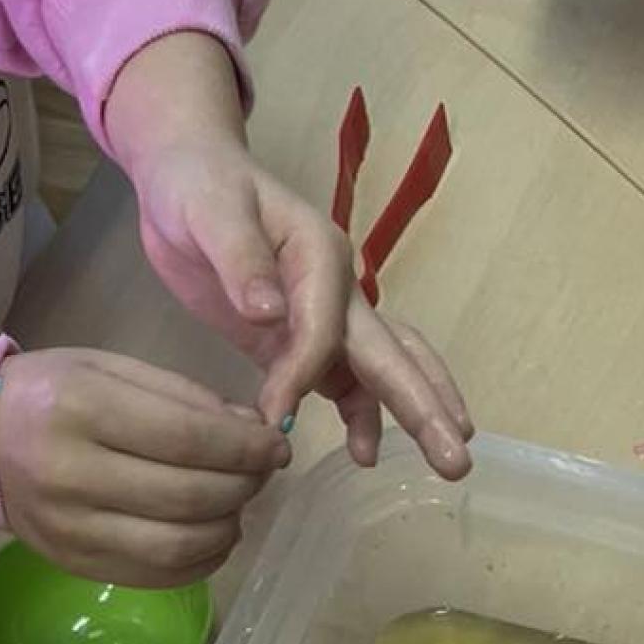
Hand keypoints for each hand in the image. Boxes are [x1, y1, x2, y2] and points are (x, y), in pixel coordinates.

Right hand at [0, 347, 288, 586]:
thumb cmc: (50, 395)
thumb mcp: (110, 369)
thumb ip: (184, 398)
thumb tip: (255, 434)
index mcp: (81, 409)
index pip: (186, 438)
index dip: (245, 448)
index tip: (277, 446)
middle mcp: (73, 475)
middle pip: (188, 496)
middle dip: (242, 486)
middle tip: (259, 473)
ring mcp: (73, 530)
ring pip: (178, 547)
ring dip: (227, 528)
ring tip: (236, 504)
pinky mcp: (77, 566)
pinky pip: (158, 576)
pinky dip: (202, 561)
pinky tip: (212, 536)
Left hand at [105, 33, 473, 480]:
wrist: (186, 180)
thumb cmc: (198, 186)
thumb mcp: (209, 212)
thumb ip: (240, 259)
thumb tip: (270, 313)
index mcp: (322, 254)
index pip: (326, 328)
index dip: (305, 373)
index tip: (273, 415)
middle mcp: (339, 287)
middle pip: (392, 353)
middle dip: (424, 407)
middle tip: (458, 461)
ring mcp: (330, 316)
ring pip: (388, 367)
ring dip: (417, 413)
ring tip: (448, 463)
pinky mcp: (307, 340)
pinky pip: (349, 382)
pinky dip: (363, 416)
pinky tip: (363, 454)